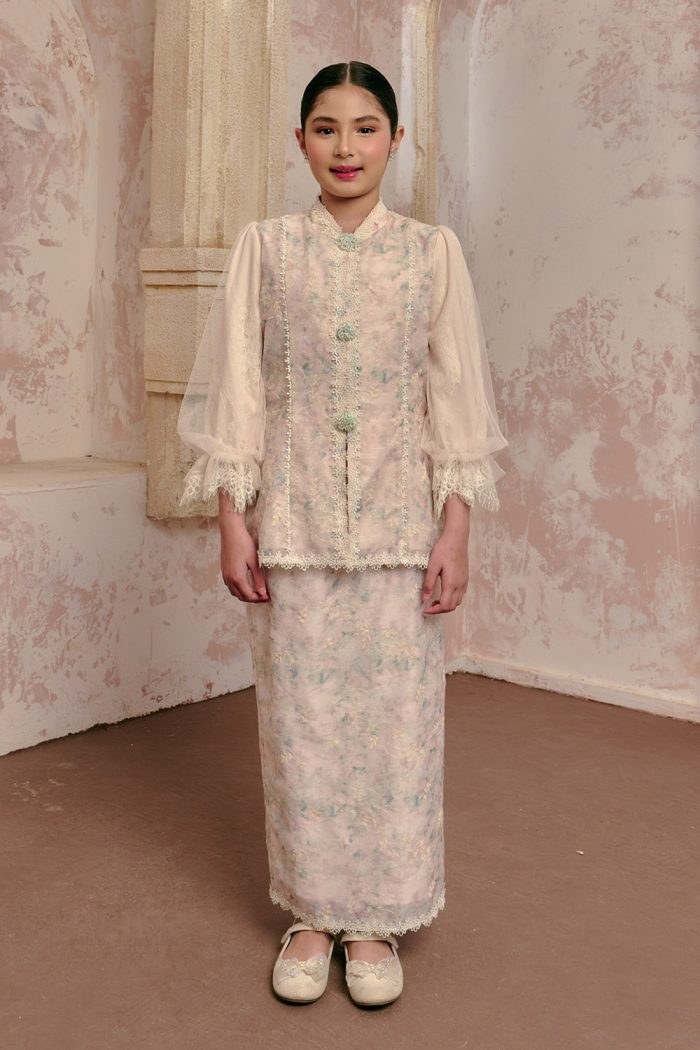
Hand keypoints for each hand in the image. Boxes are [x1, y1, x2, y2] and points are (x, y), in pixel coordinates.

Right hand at [220, 526, 269, 601]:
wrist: (231, 532)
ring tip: (257, 591)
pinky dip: (238, 589)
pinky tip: (246, 584)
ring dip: (245, 595)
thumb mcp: (255, 562)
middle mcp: (229, 579)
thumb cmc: (244, 544)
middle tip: (264, 596)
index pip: (249, 596)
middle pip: (241, 596)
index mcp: (237, 578)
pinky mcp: (224, 570)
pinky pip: (230, 586)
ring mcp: (225, 575)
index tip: (269, 597)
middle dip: (253, 599)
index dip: (259, 599)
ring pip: (234, 592)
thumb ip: (258, 579)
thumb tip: (263, 593)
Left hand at [422, 495, 469, 614]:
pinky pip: (460, 595)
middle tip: (428, 606)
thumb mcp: (432, 566)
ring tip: (434, 601)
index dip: (434, 611)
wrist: (457, 537)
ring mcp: (464, 582)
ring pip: (458, 602)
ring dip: (446, 605)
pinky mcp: (465, 578)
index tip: (424, 610)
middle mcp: (460, 585)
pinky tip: (443, 593)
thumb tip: (424, 599)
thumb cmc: (443, 549)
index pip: (445, 606)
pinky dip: (452, 599)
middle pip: (452, 607)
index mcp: (452, 583)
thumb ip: (428, 584)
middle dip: (440, 610)